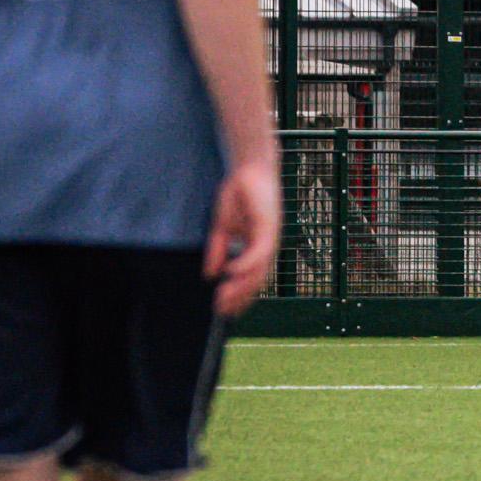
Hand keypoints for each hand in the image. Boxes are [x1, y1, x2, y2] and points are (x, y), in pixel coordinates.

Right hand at [203, 158, 280, 316]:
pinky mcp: (269, 227)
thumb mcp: (222, 228)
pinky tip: (231, 273)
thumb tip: (210, 274)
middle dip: (239, 298)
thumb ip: (218, 250)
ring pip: (260, 270)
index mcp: (259, 248)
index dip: (240, 297)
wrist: (250, 169)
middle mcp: (268, 247)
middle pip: (257, 280)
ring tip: (223, 297)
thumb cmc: (239, 196)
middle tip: (221, 312)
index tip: (224, 311)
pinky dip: (245, 264)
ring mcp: (270, 238)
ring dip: (241, 286)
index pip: (253, 280)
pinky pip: (258, 251)